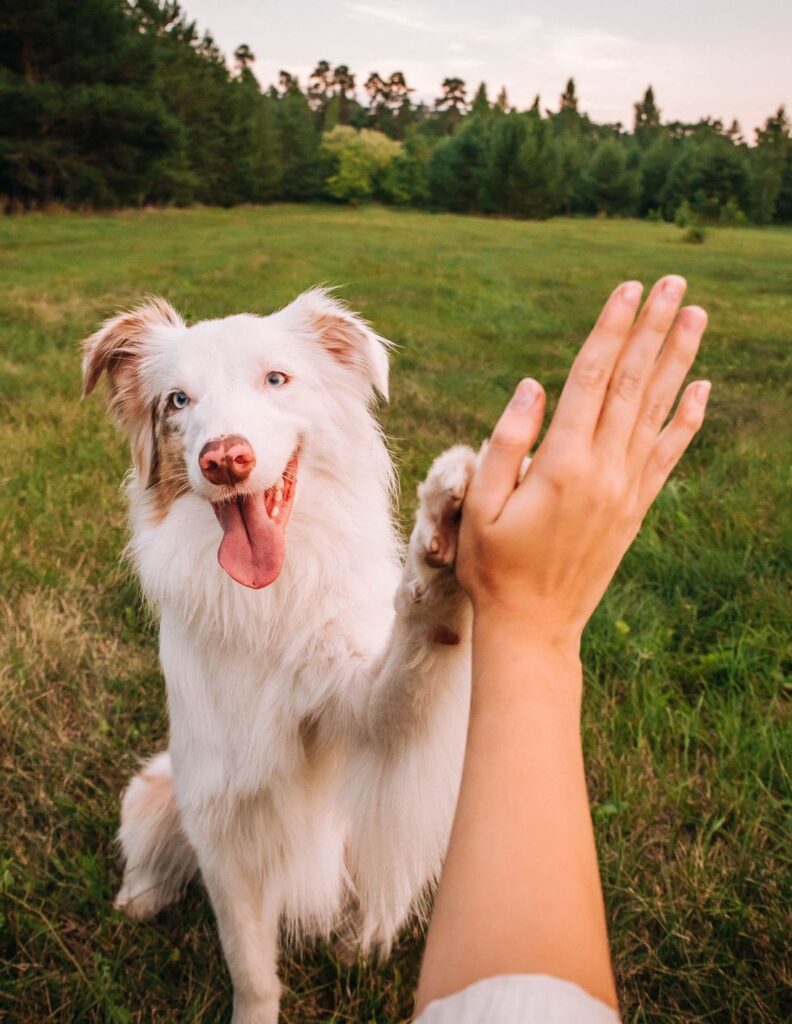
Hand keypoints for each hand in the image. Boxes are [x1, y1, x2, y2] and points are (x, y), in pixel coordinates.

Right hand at [457, 276, 709, 648]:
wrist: (534, 625)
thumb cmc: (493, 565)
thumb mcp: (479, 505)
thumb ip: (505, 442)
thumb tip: (533, 386)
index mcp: (562, 463)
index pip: (591, 379)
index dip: (610, 330)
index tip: (628, 289)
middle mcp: (604, 470)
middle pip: (632, 384)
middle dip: (652, 329)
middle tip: (674, 283)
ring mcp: (626, 489)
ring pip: (656, 411)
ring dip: (678, 360)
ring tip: (696, 316)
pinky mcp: (636, 508)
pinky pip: (668, 455)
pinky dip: (687, 420)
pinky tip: (701, 389)